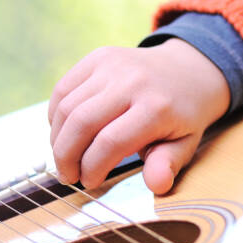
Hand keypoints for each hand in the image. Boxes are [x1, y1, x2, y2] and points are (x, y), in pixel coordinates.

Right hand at [48, 39, 230, 192]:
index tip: (90, 182)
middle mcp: (132, 81)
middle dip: (66, 156)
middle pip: (81, 123)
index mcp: (157, 107)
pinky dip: (56, 114)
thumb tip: (157, 185)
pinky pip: (63, 89)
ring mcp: (113, 65)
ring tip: (65, 157)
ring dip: (57, 138)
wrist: (187, 70)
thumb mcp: (185, 144)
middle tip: (68, 175)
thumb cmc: (183, 115)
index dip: (92, 167)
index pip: (110, 142)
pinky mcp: (98, 57)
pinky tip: (65, 132)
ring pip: (67, 107)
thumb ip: (168, 164)